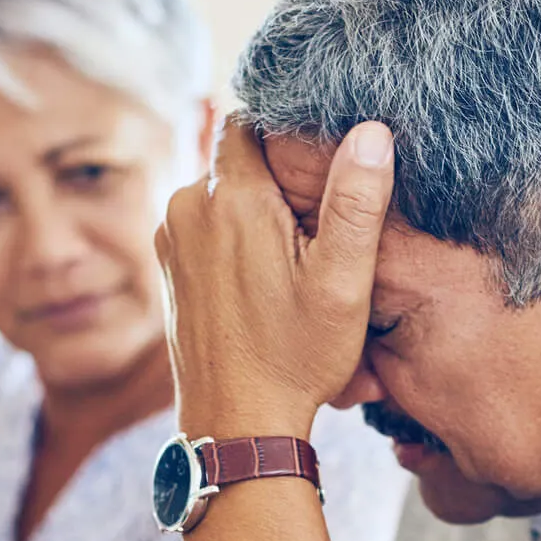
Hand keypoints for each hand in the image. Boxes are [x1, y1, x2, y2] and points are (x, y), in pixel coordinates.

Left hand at [157, 117, 394, 435]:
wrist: (237, 423)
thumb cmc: (294, 359)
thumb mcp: (343, 283)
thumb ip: (357, 202)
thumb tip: (372, 132)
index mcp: (229, 198)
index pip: (250, 118)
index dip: (287, 127)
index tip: (318, 158)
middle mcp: (186, 207)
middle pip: (236, 157)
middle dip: (275, 177)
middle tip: (315, 223)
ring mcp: (171, 239)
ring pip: (219, 193)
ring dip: (253, 209)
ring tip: (293, 257)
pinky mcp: (168, 266)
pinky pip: (204, 226)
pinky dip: (232, 237)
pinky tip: (263, 278)